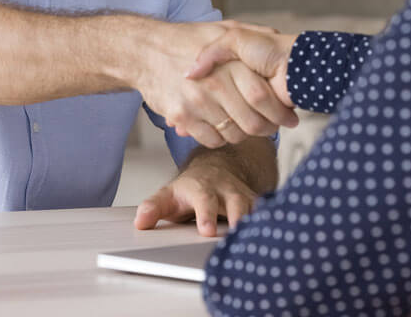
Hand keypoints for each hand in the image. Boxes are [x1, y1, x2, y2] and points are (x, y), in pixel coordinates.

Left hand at [134, 155, 257, 235]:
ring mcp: (243, 195)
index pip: (204, 200)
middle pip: (236, 201)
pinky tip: (270, 237)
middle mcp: (226, 189)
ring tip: (256, 241)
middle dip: (237, 217)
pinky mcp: (256, 202)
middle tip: (236, 233)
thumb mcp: (169, 195)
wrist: (216, 169)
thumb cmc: (191, 188)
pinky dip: (268, 222)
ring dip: (256, 222)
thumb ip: (154, 207)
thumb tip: (140, 221)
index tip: (207, 230)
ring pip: (254, 206)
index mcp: (202, 188)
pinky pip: (265, 210)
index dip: (207, 214)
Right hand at [135, 20, 297, 146]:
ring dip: (244, 134)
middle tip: (273, 128)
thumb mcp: (223, 28)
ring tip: (246, 125)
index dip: (280, 112)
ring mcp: (197, 103)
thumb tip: (278, 37)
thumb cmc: (188, 39)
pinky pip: (211, 140)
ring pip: (233, 134)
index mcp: (229, 63)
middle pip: (251, 122)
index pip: (263, 97)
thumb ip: (252, 32)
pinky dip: (221, 138)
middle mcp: (214, 84)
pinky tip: (222, 125)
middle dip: (268, 129)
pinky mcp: (181, 117)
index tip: (289, 117)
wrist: (146, 50)